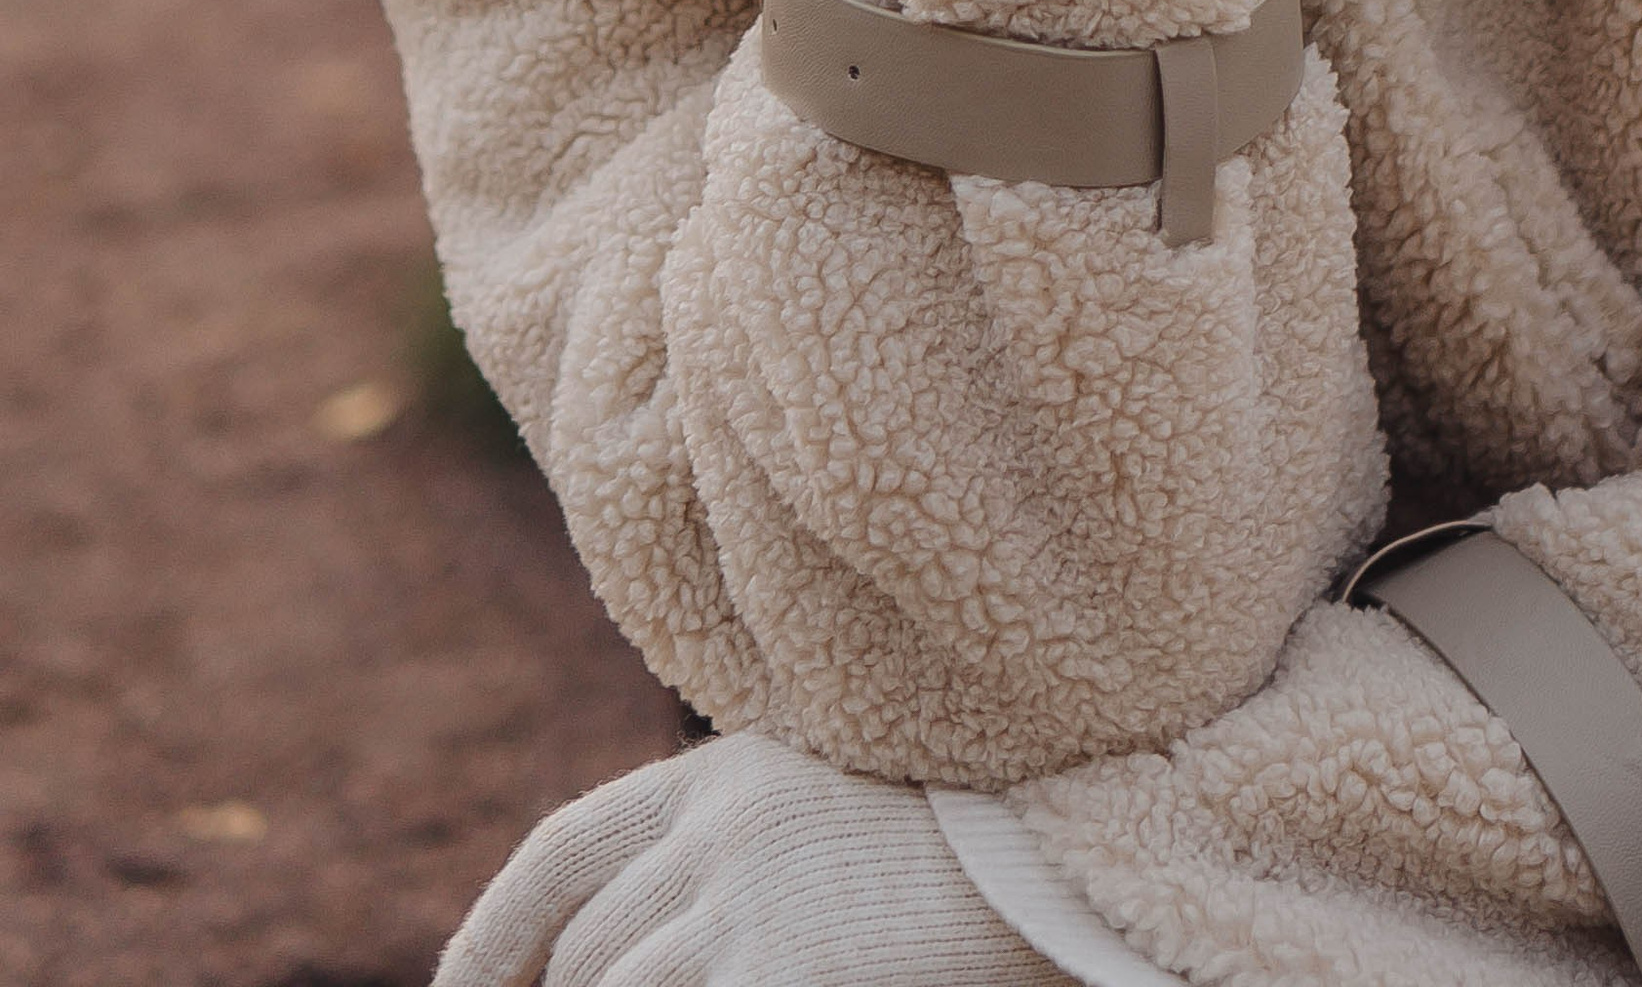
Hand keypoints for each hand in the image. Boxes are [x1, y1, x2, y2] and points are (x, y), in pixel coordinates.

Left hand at [431, 735, 1066, 986]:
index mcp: (717, 776)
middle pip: (582, 954)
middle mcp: (715, 833)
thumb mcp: (812, 793)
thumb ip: (717, 833)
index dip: (486, 938)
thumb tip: (609, 929)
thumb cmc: (943, 833)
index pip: (557, 855)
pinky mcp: (779, 972)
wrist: (1053, 846)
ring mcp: (744, 905)